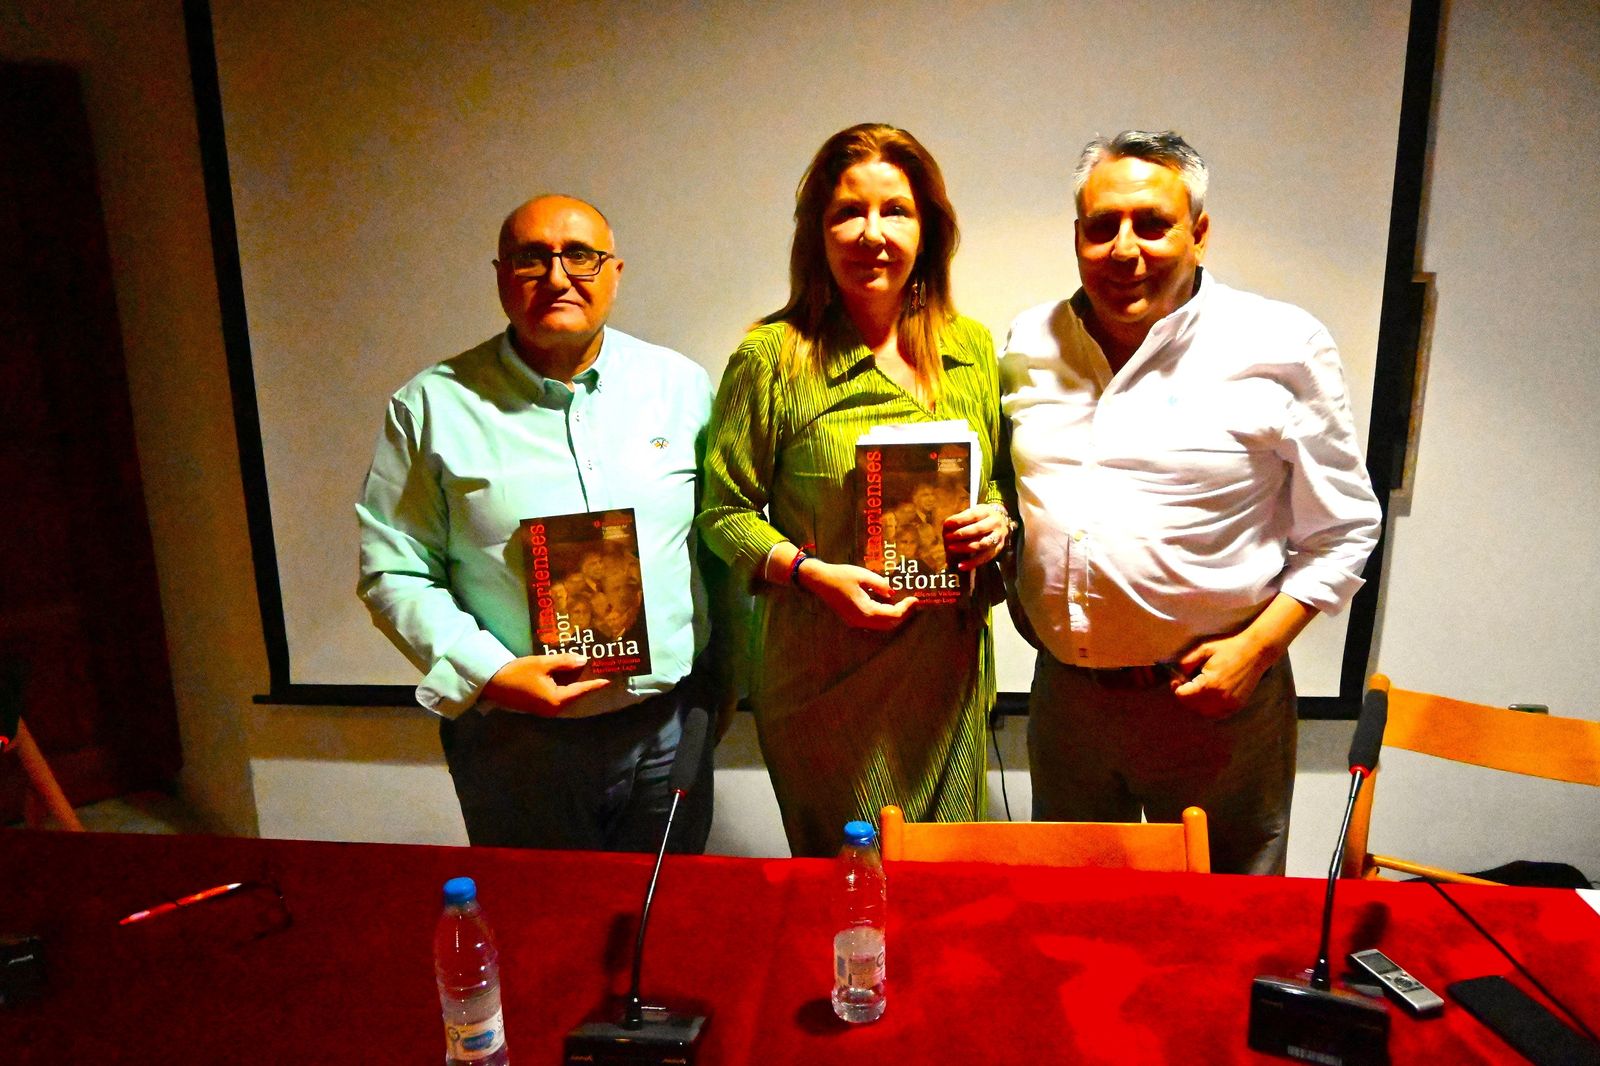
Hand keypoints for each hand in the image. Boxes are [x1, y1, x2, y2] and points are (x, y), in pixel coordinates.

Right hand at [481, 653, 611, 715]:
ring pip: (567, 695)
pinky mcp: (540, 706)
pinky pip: (558, 696)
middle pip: (575, 695)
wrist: (492, 683)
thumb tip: (583, 661)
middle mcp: (554, 709)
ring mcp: (546, 709)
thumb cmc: (517, 673)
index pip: (581, 691)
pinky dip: (565, 687)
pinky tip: (570, 676)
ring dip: (576, 685)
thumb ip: (564, 662)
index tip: (608, 680)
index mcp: (556, 699)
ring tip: (588, 672)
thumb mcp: (542, 664)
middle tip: (600, 672)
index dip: (595, 684)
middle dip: (587, 684)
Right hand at [797, 559, 916, 631]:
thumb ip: (880, 584)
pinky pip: (873, 622)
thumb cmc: (840, 575)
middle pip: (888, 624)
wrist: (819, 580)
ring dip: (893, 616)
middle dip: (902, 614)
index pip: (892, 614)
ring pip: (881, 625)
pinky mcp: (852, 619)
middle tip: (912, 603)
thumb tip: (892, 592)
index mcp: (865, 611)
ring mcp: (855, 622)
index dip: (905, 608)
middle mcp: (861, 621)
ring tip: (904, 604)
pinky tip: (889, 605)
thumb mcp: (863, 575)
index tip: (915, 599)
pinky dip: (884, 616)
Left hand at [942, 503, 1010, 570]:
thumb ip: (961, 519)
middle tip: (947, 537)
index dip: (960, 520)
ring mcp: (998, 537)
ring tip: (951, 548)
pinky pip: (985, 558)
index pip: (973, 515)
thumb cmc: (981, 518)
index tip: (947, 524)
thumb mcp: (973, 512)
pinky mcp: (998, 549)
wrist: (1000, 523)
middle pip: (979, 529)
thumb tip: (947, 526)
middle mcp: (995, 523)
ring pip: (983, 544)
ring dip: (966, 547)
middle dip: (962, 534)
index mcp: (988, 512)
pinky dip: (973, 563)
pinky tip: (961, 565)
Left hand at [1171, 633, 1278, 718]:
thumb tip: (1176, 674)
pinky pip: (1217, 714)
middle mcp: (1219, 698)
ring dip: (1196, 704)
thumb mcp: (1203, 649)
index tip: (1177, 679)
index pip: (1183, 696)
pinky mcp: (1236, 706)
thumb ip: (1186, 662)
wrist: (1255, 651)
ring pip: (1203, 713)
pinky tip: (1208, 697)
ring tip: (1196, 690)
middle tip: (1185, 684)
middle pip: (1191, 705)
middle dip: (1185, 696)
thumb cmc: (1229, 648)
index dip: (1176, 687)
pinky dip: (1209, 709)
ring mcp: (1229, 704)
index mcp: (1209, 684)